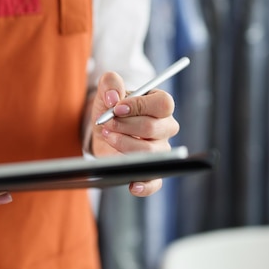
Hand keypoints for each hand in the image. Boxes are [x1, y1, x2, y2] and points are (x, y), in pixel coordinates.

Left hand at [90, 72, 179, 196]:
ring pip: (150, 152)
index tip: (116, 108)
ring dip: (124, 144)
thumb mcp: (107, 90)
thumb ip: (111, 83)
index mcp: (160, 105)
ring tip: (108, 137)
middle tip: (107, 123)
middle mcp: (165, 128)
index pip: (163, 104)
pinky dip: (145, 185)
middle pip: (154, 128)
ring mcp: (160, 150)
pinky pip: (155, 181)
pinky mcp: (150, 170)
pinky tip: (132, 184)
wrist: (103, 128)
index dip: (139, 106)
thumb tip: (113, 97)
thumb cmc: (111, 107)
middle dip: (126, 125)